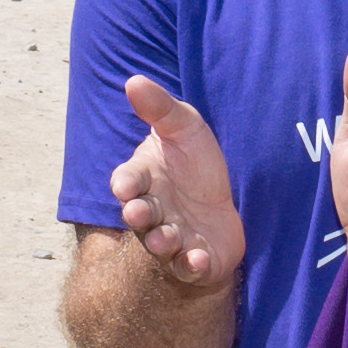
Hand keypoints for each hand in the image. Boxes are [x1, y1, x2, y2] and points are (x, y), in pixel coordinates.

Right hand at [106, 75, 241, 296]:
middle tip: (139, 212)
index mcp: (144, 179)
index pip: (127, 181)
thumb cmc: (195, 164)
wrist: (222, 205)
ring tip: (167, 238)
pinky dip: (191, 266)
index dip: (125, 184)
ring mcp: (171, 237)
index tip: (124, 186)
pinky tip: (199, 259)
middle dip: (138, 215)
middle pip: (139, 215)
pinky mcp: (193, 259)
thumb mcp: (184, 127)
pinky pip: (187, 267)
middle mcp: (152, 211)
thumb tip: (133, 80)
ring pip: (159, 243)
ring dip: (161, 241)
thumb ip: (160, 108)